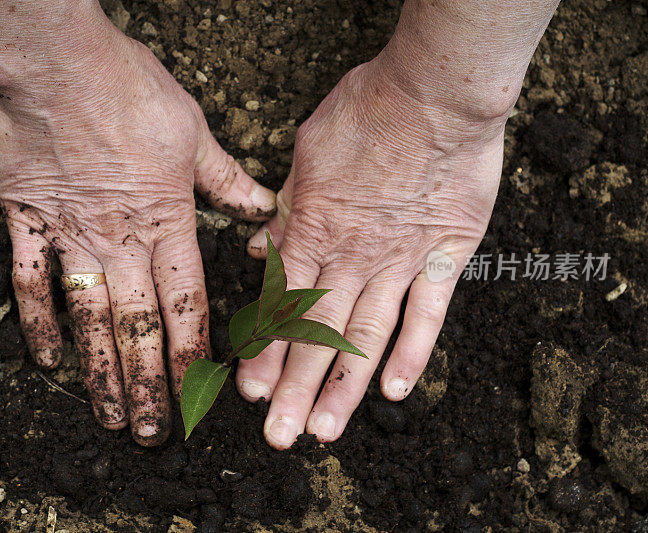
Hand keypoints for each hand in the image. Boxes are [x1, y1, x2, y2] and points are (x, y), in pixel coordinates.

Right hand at [0, 7, 275, 445]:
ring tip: (110, 417)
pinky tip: (48, 360)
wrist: (60, 63)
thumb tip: (261, 205)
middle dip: (149, 384)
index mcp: (166, 222)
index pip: (185, 303)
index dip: (193, 353)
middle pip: (138, 327)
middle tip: (156, 432)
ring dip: (100, 373)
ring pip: (90, 320)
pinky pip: (30, 284)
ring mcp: (71, 236)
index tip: (199, 393)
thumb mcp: (193, 132)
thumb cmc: (131, 90)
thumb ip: (225, 179)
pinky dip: (38, 324)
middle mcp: (121, 240)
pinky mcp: (28, 222)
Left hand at [236, 52, 508, 448]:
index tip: (249, 391)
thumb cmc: (366, 111)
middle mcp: (351, 256)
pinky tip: (395, 391)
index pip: (282, 305)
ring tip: (324, 430)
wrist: (434, 94)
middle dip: (294, 388)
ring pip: (366, 336)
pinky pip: (427, 313)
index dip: (264, 351)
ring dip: (344, 387)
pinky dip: (412, 352)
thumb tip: (260, 247)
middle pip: (318, 333)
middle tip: (278, 436)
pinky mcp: (444, 255)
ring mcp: (399, 260)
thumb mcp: (307, 152)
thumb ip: (286, 207)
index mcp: (313, 230)